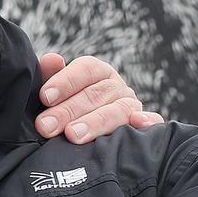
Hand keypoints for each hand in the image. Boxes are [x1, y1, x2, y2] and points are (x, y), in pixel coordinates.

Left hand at [36, 53, 162, 142]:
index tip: (44, 97)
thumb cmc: (68, 111)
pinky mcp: (148, 127)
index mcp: (97, 73)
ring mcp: (133, 106)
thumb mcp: (56, 94)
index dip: (65, 81)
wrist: (87, 137)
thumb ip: (51, 77)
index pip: (86, 68)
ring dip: (95, 122)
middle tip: (45, 126)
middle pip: (96, 94)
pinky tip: (137, 123)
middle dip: (68, 110)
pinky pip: (153, 122)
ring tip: (72, 135)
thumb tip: (51, 59)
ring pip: (117, 110)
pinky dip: (148, 122)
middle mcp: (117, 87)